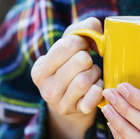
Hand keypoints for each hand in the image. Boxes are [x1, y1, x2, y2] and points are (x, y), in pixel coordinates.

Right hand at [31, 17, 103, 138]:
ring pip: (86, 79)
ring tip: (92, 74)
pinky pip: (94, 96)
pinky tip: (96, 87)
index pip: (67, 45)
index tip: (83, 46)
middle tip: (87, 63)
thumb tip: (94, 26)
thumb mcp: (70, 47)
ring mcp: (60, 102)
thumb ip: (81, 29)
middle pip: (80, 61)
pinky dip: (100, 89)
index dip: (81, 41)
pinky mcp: (76, 112)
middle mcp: (45, 88)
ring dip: (95, 74)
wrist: (71, 103)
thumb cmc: (71, 68)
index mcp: (40, 69)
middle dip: (88, 59)